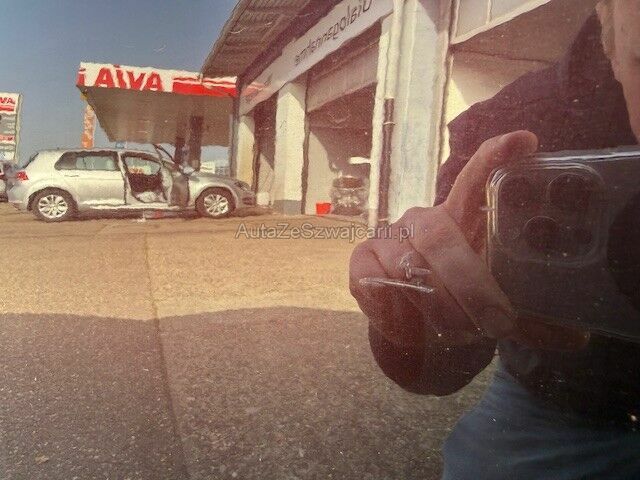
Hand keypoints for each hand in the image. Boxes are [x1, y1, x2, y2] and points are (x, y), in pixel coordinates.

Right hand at [350, 131, 589, 350]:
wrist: (411, 316)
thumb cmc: (458, 297)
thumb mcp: (493, 302)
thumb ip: (529, 318)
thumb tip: (578, 339)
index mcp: (461, 218)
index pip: (477, 178)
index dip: (496, 156)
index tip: (526, 140)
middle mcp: (423, 220)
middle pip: (440, 234)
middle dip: (470, 283)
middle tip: (498, 321)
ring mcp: (387, 237)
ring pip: (408, 266)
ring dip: (438, 307)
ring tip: (459, 334)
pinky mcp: (361, 261)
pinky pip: (375, 286)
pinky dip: (397, 315)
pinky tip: (413, 329)